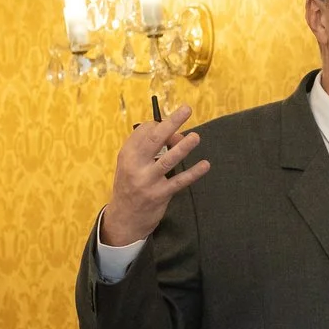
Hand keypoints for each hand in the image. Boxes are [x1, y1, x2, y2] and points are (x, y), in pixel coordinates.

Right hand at [100, 106, 210, 247]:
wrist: (124, 218)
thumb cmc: (131, 185)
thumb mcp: (132, 165)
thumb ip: (151, 149)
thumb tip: (178, 136)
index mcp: (127, 154)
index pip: (144, 131)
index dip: (161, 124)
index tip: (171, 126)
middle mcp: (135, 166)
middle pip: (154, 139)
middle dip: (171, 123)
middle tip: (186, 109)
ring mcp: (147, 181)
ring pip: (167, 160)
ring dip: (183, 147)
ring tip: (196, 137)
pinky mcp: (159, 195)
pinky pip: (179, 182)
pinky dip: (193, 173)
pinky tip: (204, 165)